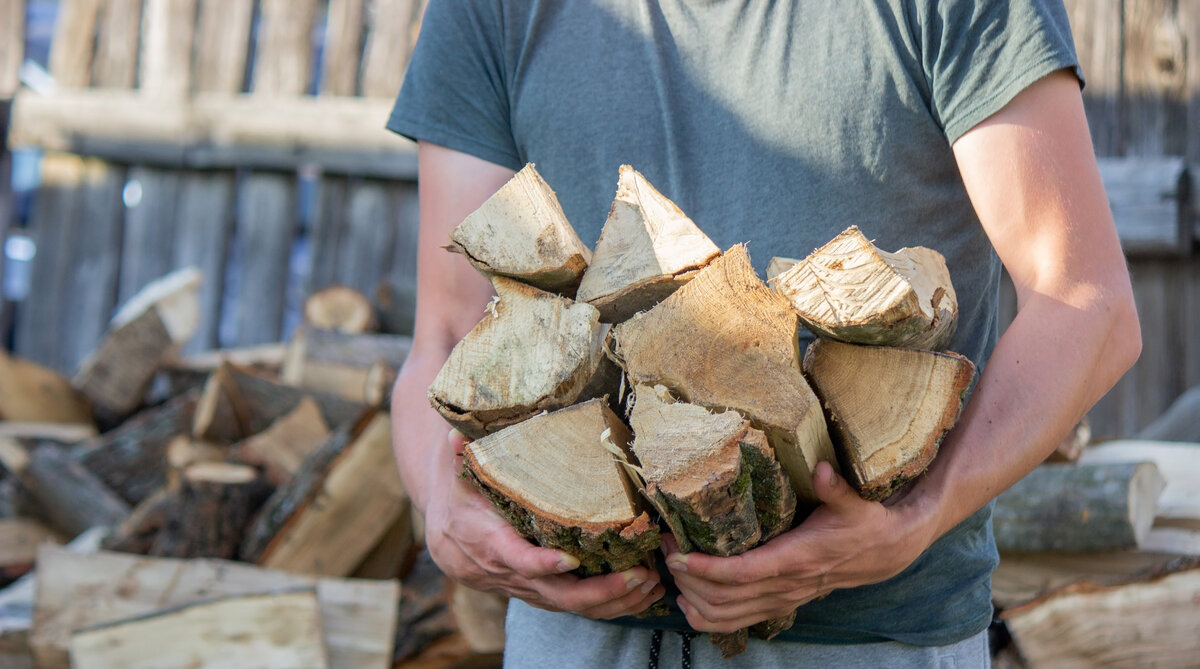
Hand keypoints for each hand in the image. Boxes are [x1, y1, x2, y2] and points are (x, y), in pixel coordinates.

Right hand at [424, 430, 664, 618]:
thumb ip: (462, 454)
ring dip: (612, 601)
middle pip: (556, 594)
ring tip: (650, 583)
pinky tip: (640, 594)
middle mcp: (511, 574)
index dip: (543, 564)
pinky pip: (576, 609)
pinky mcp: (540, 594)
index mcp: (492, 543)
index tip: (572, 560)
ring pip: (570, 607)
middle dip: (599, 590)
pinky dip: (609, 607)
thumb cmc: (460, 498)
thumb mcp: (458, 474)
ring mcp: (528, 588)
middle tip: (638, 575)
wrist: (448, 539)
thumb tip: (457, 432)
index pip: (518, 560)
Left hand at [664, 461, 937, 632]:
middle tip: (665, 548)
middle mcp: (785, 585)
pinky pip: (737, 622)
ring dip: (693, 598)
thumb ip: (834, 488)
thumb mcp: (855, 502)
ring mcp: (781, 599)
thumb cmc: (864, 523)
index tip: (677, 554)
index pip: (743, 572)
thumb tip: (821, 470)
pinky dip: (708, 619)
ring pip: (727, 614)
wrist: (884, 552)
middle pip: (724, 597)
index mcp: (796, 558)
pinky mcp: (779, 603)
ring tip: (671, 569)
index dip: (706, 569)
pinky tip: (688, 604)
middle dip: (688, 577)